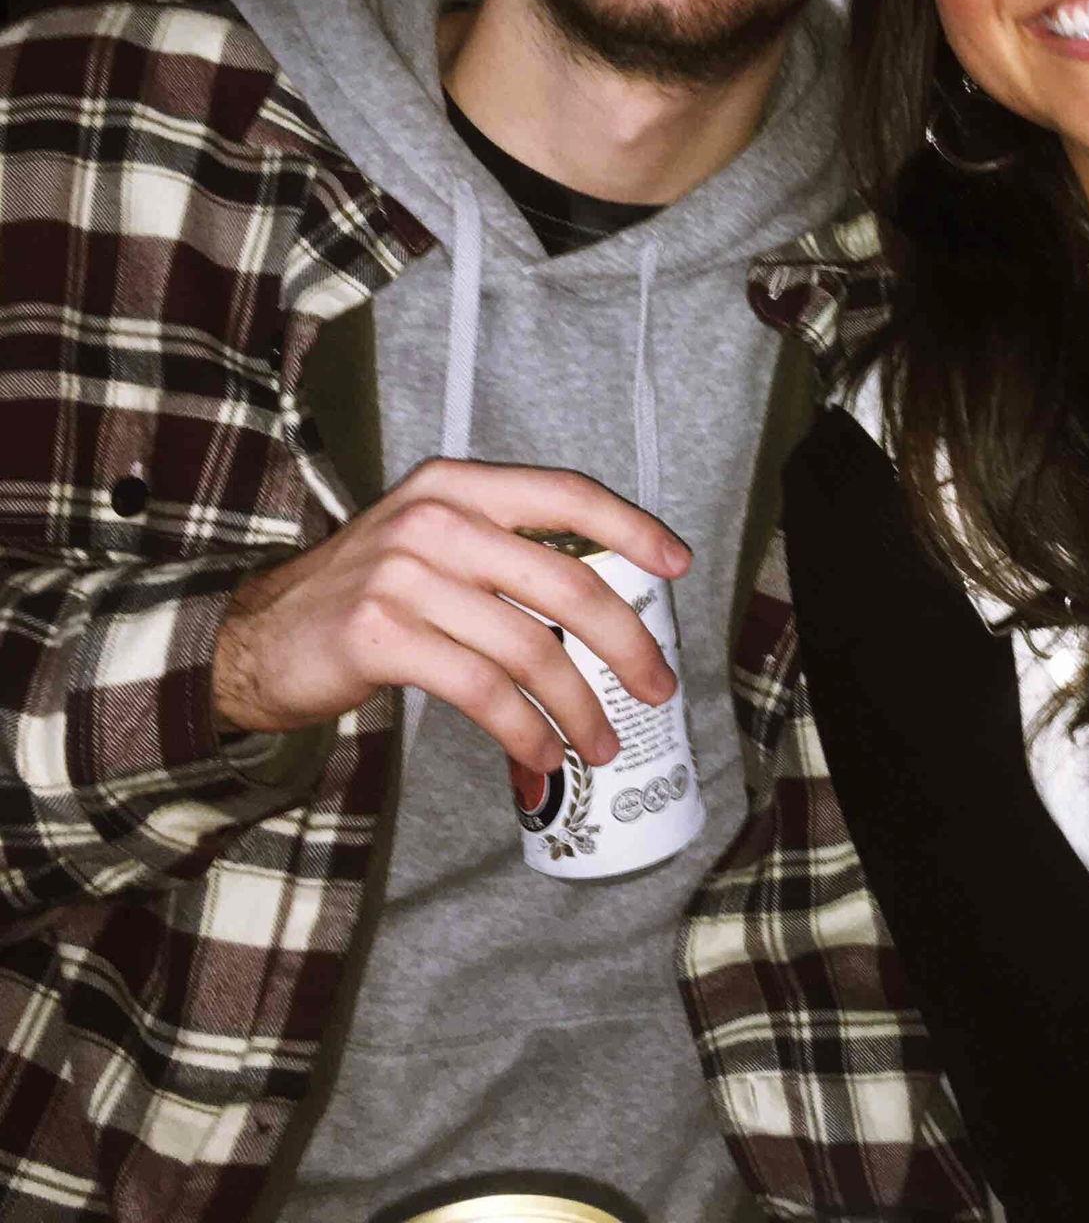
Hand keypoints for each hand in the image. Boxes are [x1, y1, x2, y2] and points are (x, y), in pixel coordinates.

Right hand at [212, 458, 690, 774]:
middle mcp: (436, 517)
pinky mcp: (381, 634)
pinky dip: (523, 733)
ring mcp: (405, 574)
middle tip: (657, 686)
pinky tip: (539, 760)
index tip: (678, 564)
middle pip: (566, 583)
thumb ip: (506, 553)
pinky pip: (481, 691)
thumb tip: (607, 608)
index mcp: (460, 485)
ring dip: (576, 708)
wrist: (254, 637)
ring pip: (530, 649)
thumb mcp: (432, 543)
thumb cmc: (364, 594)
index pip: (566, 493)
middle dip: (626, 643)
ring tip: (599, 744)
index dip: (631, 528)